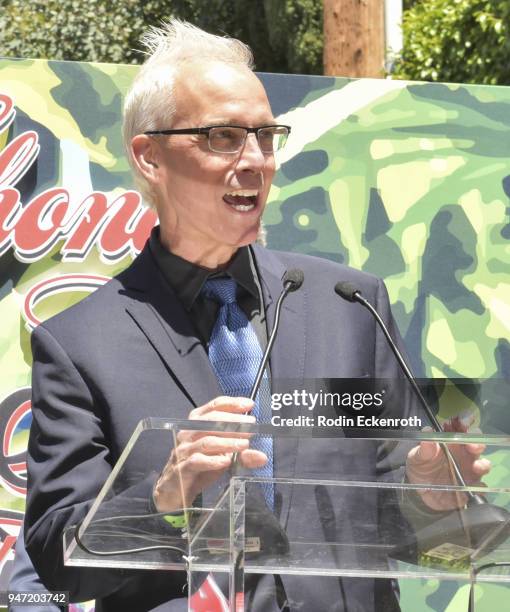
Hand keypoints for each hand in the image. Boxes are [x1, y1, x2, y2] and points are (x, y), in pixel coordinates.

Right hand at [153, 396, 266, 511]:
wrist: (174, 490)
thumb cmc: (200, 466)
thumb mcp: (223, 458)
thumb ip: (242, 456)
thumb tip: (262, 457)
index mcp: (197, 423)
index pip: (214, 407)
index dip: (232, 403)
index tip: (249, 405)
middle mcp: (188, 433)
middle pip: (210, 421)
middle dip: (233, 422)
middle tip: (251, 426)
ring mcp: (183, 450)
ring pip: (206, 441)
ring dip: (227, 442)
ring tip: (244, 444)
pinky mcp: (181, 468)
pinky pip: (197, 461)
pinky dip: (213, 461)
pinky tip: (226, 462)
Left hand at [405, 416, 490, 510]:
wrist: (420, 491)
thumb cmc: (420, 467)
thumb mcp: (416, 457)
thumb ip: (423, 447)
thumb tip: (428, 430)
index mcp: (450, 439)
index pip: (461, 425)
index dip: (465, 420)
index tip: (463, 422)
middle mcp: (464, 452)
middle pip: (477, 442)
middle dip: (477, 441)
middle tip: (472, 446)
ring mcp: (470, 469)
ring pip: (483, 463)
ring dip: (483, 464)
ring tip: (477, 466)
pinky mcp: (471, 486)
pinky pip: (481, 486)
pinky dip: (480, 486)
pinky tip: (475, 487)